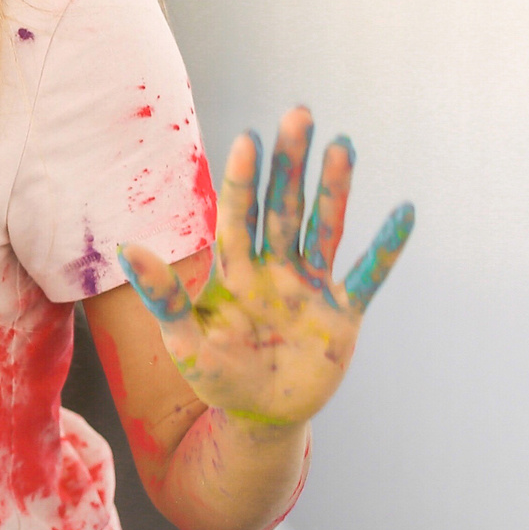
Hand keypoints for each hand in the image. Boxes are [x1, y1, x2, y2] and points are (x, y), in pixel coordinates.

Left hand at [119, 107, 413, 426]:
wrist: (260, 417)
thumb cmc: (216, 378)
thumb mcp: (183, 342)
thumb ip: (162, 296)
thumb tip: (124, 247)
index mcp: (236, 272)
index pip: (240, 217)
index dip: (244, 181)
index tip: (249, 139)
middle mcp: (275, 269)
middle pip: (284, 207)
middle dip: (291, 164)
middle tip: (298, 112)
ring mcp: (311, 287)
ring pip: (323, 228)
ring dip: (335, 189)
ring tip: (342, 145)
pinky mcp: (342, 313)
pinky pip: (368, 275)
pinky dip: (386, 248)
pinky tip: (405, 211)